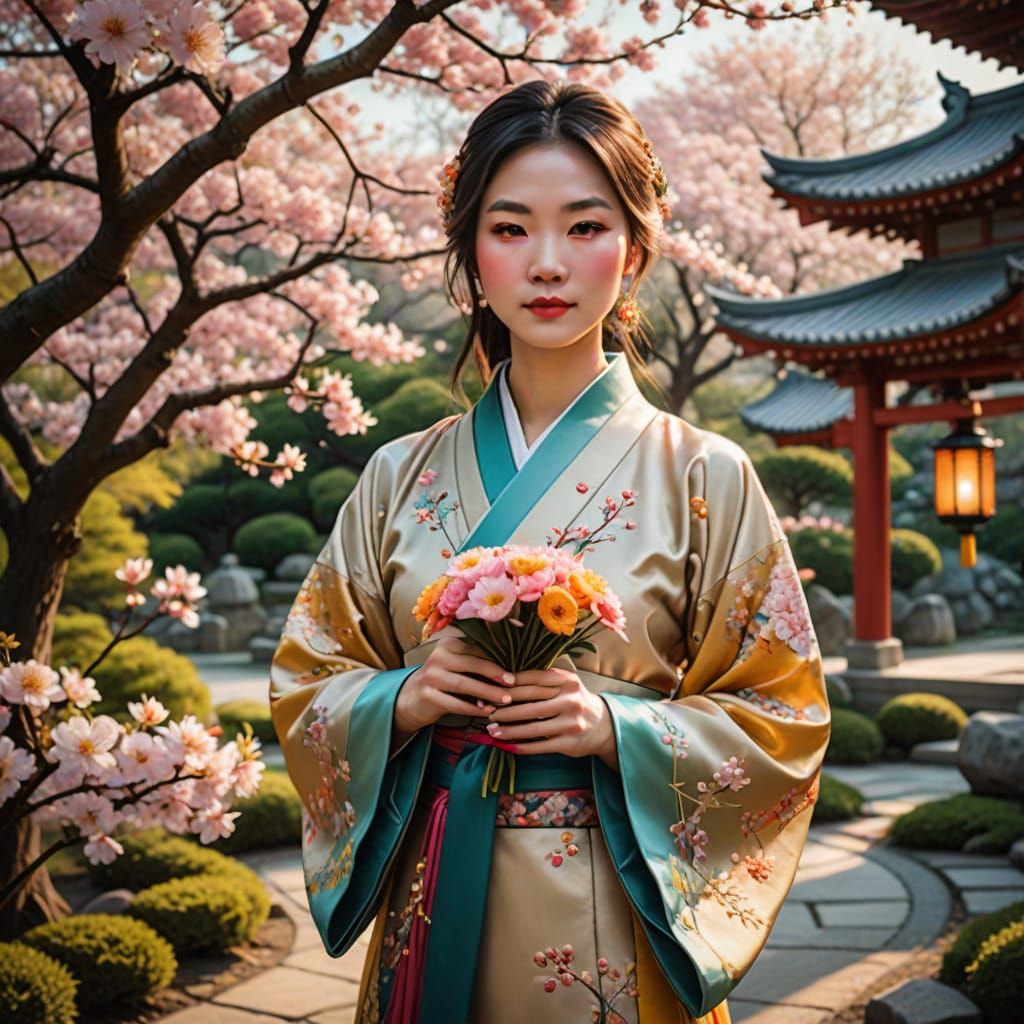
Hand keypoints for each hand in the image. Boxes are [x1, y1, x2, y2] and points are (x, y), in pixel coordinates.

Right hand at [393, 635, 562, 734]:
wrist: (412, 698)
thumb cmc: (446, 679)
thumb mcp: (458, 666)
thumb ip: (478, 662)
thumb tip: (515, 664)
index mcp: (448, 645)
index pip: (476, 650)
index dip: (497, 660)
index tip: (516, 671)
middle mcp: (437, 656)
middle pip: (471, 664)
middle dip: (495, 674)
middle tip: (514, 684)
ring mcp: (430, 676)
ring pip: (464, 684)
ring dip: (487, 693)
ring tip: (505, 700)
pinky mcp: (427, 695)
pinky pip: (454, 703)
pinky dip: (473, 708)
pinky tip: (487, 712)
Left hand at [484, 664, 617, 765]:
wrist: (603, 726)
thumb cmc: (575, 700)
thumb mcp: (566, 684)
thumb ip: (544, 679)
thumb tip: (506, 680)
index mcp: (568, 681)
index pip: (535, 679)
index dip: (512, 683)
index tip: (494, 687)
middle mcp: (571, 700)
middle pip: (531, 703)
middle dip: (506, 708)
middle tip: (488, 711)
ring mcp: (571, 723)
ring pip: (533, 727)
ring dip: (509, 730)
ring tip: (492, 730)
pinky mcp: (569, 743)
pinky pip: (540, 746)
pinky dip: (520, 746)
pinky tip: (506, 745)